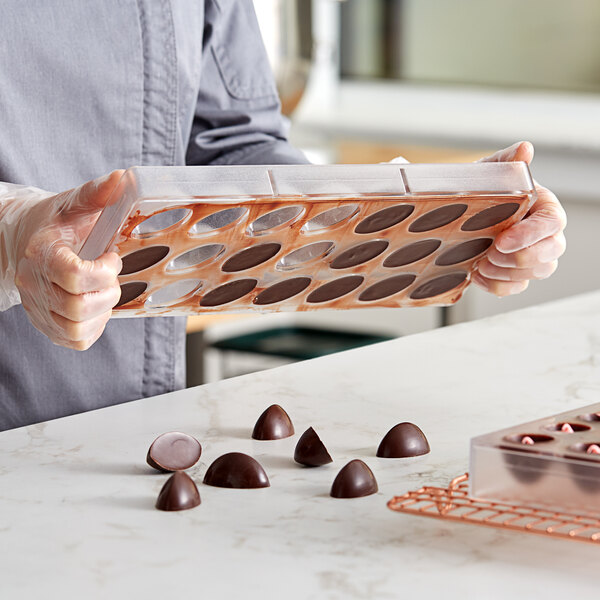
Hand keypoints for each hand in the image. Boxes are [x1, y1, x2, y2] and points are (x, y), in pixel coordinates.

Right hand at [13, 171, 123, 349]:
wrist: (27, 241)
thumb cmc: (55, 224)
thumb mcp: (74, 204)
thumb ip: (97, 193)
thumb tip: (123, 178)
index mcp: (42, 254)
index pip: (73, 275)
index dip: (103, 271)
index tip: (111, 257)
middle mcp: (34, 285)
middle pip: (77, 307)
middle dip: (108, 292)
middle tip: (111, 274)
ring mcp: (38, 309)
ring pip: (76, 329)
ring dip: (102, 312)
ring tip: (103, 291)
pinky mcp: (47, 325)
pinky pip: (77, 340)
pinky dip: (95, 327)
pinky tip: (97, 305)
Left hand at [472, 141, 566, 295]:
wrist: (456, 211)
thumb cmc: (479, 190)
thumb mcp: (488, 171)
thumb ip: (507, 161)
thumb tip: (524, 150)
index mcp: (541, 206)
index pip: (552, 222)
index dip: (531, 235)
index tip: (502, 241)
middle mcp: (542, 233)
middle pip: (552, 253)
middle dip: (521, 258)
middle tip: (490, 254)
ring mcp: (530, 256)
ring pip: (536, 273)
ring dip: (506, 273)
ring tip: (480, 263)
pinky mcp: (513, 274)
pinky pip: (515, 288)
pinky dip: (496, 285)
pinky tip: (475, 274)